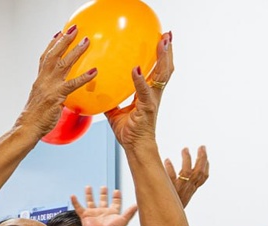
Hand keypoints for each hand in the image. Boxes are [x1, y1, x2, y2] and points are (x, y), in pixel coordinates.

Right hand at [20, 28, 97, 137]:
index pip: (44, 58)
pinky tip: (94, 71)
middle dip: (63, 41)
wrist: (27, 128)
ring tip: (86, 42)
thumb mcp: (40, 100)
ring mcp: (49, 87)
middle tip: (73, 30)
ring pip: (63, 64)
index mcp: (39, 81)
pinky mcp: (56, 96)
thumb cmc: (34, 117)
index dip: (51, 45)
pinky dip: (84, 77)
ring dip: (75, 51)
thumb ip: (50, 92)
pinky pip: (72, 84)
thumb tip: (60, 92)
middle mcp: (43, 80)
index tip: (58, 34)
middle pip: (53, 55)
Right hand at [70, 186, 136, 225]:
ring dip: (89, 195)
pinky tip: (73, 196)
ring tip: (88, 187)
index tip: (117, 191)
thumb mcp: (123, 220)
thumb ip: (130, 212)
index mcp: (112, 213)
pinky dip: (75, 202)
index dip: (116, 197)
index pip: (115, 203)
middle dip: (103, 194)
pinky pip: (78, 207)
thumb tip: (138, 205)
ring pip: (90, 201)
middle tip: (104, 187)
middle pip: (103, 200)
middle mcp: (102, 212)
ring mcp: (93, 213)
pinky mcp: (85, 215)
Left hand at [105, 32, 172, 147]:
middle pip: (164, 68)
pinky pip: (144, 91)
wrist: (135, 147)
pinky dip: (140, 80)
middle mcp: (153, 94)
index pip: (156, 71)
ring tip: (163, 43)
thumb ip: (111, 101)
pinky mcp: (147, 108)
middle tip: (167, 35)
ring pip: (161, 75)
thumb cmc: (129, 132)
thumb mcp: (116, 113)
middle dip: (166, 52)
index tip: (162, 41)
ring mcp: (152, 100)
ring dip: (162, 58)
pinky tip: (136, 70)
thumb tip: (100, 94)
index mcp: (148, 94)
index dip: (160, 57)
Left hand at [165, 146, 208, 207]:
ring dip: (187, 159)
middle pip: (199, 172)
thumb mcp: (177, 198)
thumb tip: (175, 172)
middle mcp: (187, 190)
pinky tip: (167, 160)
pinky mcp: (169, 191)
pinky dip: (170, 168)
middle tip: (202, 147)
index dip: (206, 167)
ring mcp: (179, 190)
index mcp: (190, 192)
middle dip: (202, 158)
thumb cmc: (168, 211)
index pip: (203, 178)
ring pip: (187, 172)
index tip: (206, 158)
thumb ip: (178, 186)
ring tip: (185, 149)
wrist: (162, 224)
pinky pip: (170, 177)